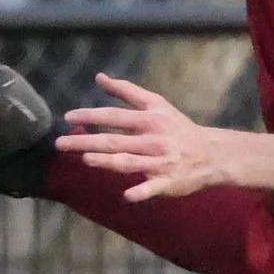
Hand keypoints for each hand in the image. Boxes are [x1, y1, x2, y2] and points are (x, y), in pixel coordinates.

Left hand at [57, 73, 229, 201]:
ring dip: (109, 161)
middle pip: (115, 141)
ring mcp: (161, 162)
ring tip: (86, 159)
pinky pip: (153, 187)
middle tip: (60, 144)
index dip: (91, 116)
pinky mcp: (168, 182)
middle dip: (86, 141)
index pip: (115, 116)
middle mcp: (154, 139)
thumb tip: (99, 77)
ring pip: (130, 162)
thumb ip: (127, 91)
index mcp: (150, 120)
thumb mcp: (157, 105)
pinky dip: (142, 191)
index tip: (68, 117)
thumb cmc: (179, 128)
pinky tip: (128, 195)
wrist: (212, 154)